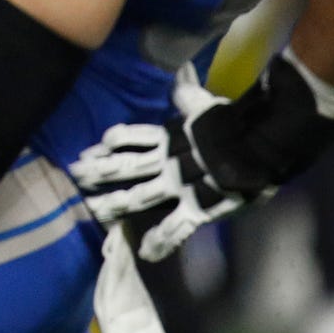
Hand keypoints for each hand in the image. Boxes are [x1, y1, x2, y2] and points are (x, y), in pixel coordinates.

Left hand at [70, 66, 273, 260]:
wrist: (259, 146)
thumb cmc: (234, 125)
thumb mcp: (205, 105)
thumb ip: (188, 97)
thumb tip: (180, 79)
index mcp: (167, 137)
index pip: (128, 138)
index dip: (110, 142)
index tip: (93, 148)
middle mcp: (165, 161)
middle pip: (123, 167)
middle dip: (96, 171)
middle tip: (73, 174)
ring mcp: (178, 186)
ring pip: (137, 196)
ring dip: (113, 205)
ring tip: (92, 210)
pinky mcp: (196, 207)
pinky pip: (174, 229)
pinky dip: (160, 242)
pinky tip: (145, 253)